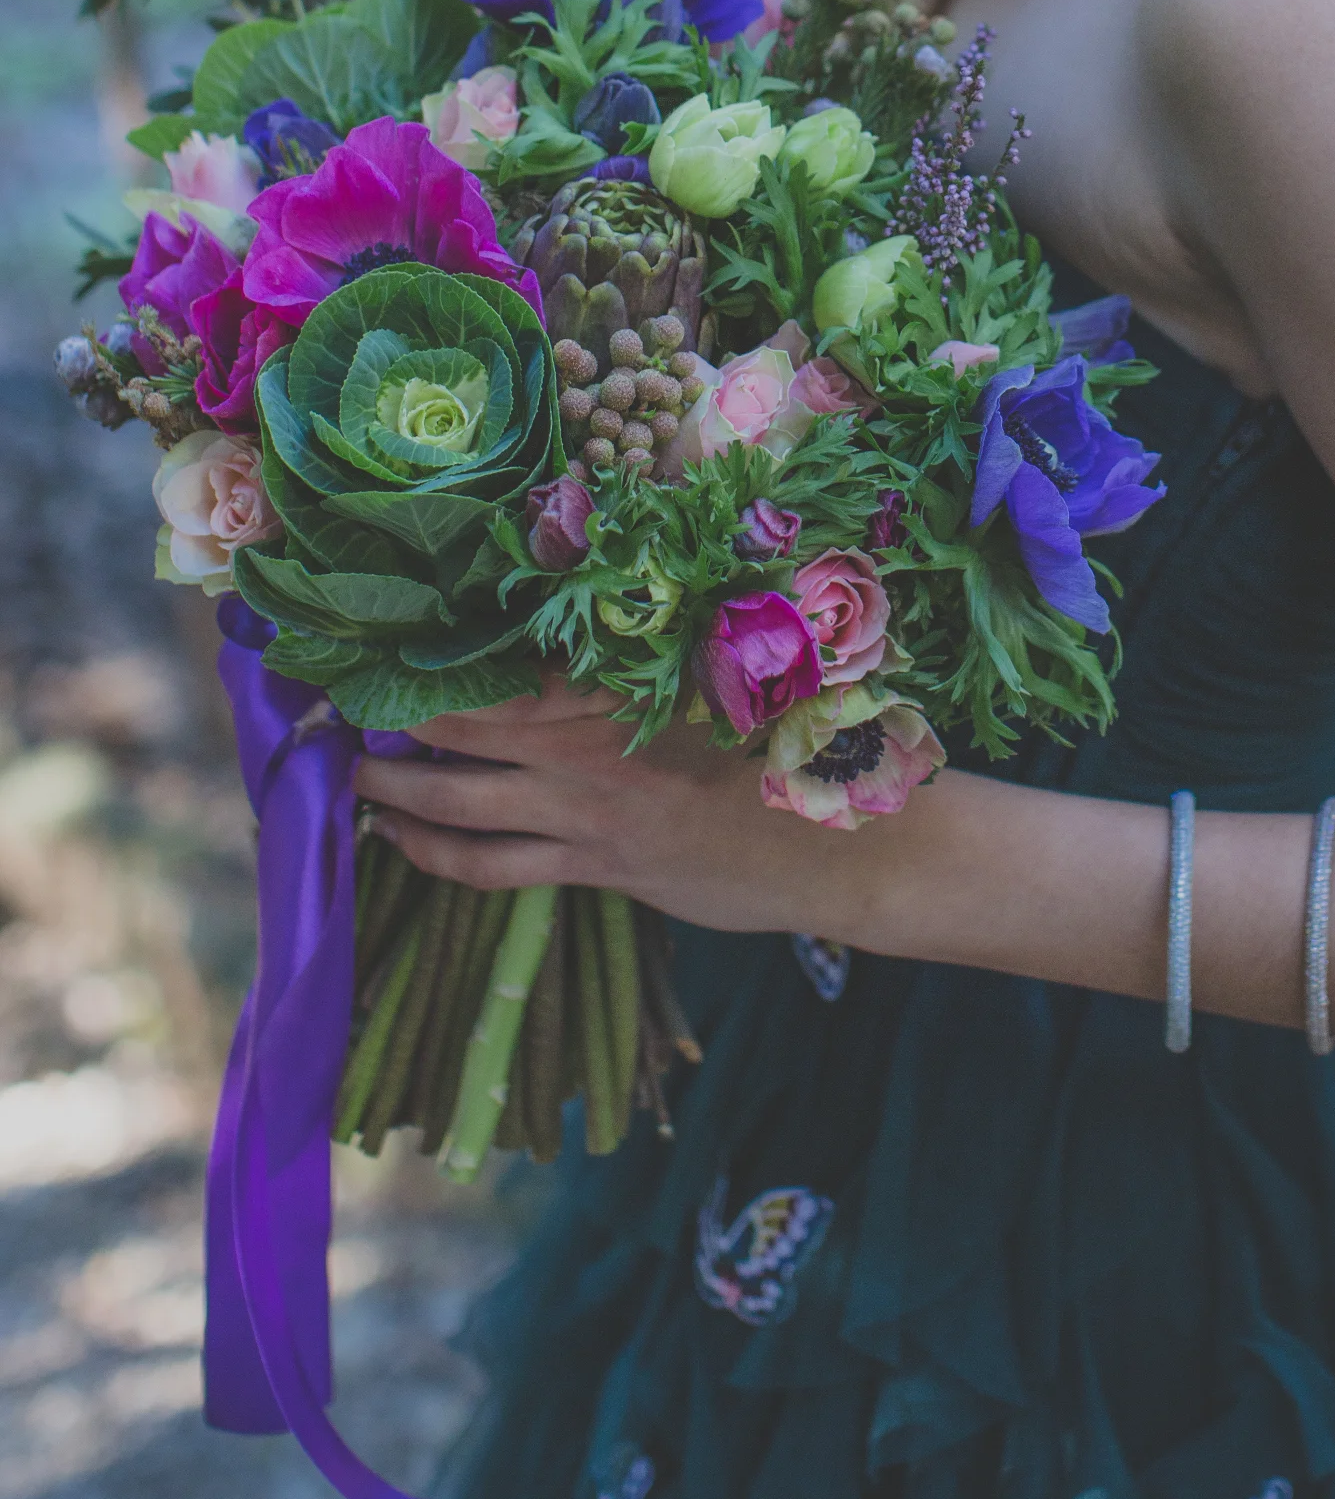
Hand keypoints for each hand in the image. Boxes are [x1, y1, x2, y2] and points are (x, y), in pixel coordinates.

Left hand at [353, 672, 884, 938]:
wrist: (838, 843)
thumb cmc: (783, 744)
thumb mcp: (714, 678)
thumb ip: (637, 659)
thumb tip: (565, 632)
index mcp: (616, 679)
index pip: (496, 657)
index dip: (424, 648)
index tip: (370, 634)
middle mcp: (586, 742)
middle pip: (455, 721)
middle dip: (385, 713)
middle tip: (332, 698)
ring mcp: (585, 811)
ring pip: (457, 801)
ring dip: (392, 787)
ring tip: (351, 773)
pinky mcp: (595, 866)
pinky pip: (490, 867)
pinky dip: (433, 853)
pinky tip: (401, 839)